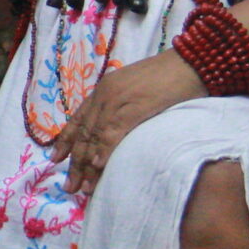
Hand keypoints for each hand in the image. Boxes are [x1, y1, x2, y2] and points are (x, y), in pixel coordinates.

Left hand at [49, 51, 202, 199]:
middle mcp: (105, 94)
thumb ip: (124, 106)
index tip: (55, 159)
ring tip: (84, 187)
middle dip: (75, 162)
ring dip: (88, 165)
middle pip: (84, 133)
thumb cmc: (172, 76)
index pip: (79, 118)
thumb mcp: (138, 90)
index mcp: (105, 88)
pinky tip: (99, 167)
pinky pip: (114, 132)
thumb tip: (117, 130)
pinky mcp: (135, 107)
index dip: (66, 140)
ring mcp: (118, 99)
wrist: (194, 60)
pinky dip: (105, 151)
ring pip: (95, 136)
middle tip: (69, 187)